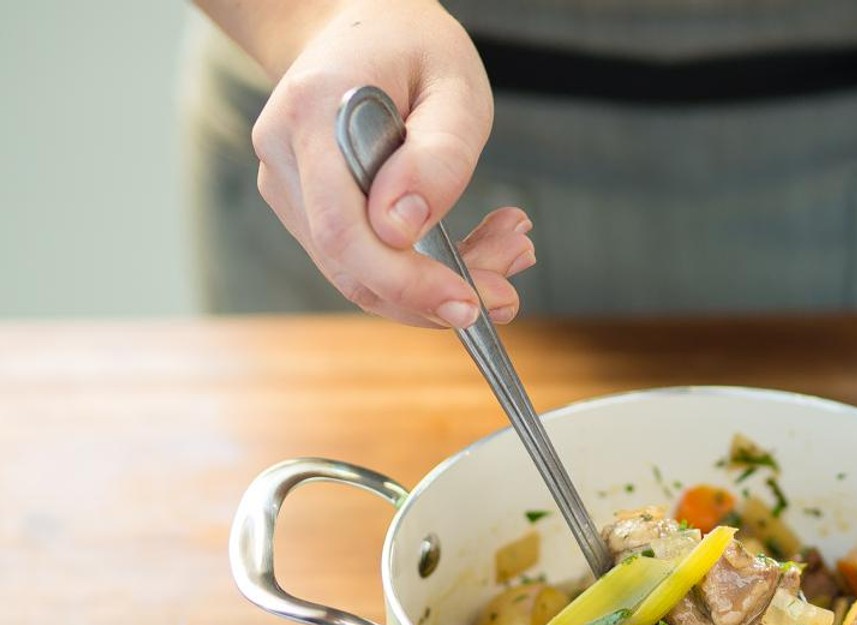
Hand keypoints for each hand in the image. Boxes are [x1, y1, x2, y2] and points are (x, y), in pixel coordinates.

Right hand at [248, 0, 532, 326]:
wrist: (362, 26)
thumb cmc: (413, 47)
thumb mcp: (454, 86)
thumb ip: (437, 156)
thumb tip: (400, 229)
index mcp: (313, 113)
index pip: (344, 230)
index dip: (405, 281)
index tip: (468, 302)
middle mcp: (285, 155)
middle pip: (351, 267)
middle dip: (433, 294)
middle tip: (508, 293)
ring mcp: (288, 186)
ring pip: (360, 274)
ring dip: (438, 283)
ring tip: (507, 251)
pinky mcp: (306, 208)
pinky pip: (364, 260)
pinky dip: (423, 268)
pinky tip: (476, 244)